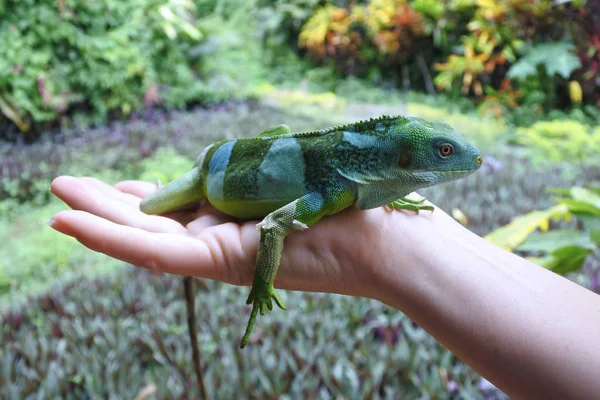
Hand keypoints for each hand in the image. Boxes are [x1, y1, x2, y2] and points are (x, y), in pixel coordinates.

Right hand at [49, 176, 401, 298]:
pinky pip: (154, 253)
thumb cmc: (335, 199)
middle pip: (152, 223)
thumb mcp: (265, 177)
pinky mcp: (219, 262)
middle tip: (65, 188)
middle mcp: (220, 238)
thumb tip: (185, 179)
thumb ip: (221, 181)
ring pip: (143, 240)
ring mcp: (217, 253)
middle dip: (106, 204)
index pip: (175, 209)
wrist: (378, 235)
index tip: (117, 182)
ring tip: (56, 202)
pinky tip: (69, 222)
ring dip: (95, 218)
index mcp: (233, 217)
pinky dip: (108, 238)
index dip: (140, 197)